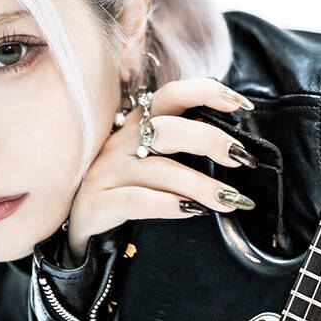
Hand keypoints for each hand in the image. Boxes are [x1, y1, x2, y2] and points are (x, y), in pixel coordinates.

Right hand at [60, 77, 254, 261]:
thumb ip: (181, 148)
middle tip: (242, 158)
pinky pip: (135, 201)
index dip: (205, 92)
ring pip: (158, 170)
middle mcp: (121, 143)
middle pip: (168, 129)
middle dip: (209, 139)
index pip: (171, 95)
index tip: (240, 104)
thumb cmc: (125, 189)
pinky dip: (166, 205)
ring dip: (200, 184)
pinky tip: (192, 211)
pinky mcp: (96, 204)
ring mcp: (105, 173)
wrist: (78, 227)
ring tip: (230, 199)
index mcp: (138, 125)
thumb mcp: (150, 161)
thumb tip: (234, 148)